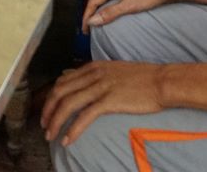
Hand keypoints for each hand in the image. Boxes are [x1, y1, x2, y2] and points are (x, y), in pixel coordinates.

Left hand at [41, 61, 163, 145]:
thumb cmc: (143, 78)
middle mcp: (93, 75)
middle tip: (44, 125)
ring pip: (68, 104)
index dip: (51, 97)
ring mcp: (100, 87)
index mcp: (93, 67)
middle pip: (60, 92)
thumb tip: (81, 82)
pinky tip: (68, 140)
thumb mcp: (115, 71)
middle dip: (47, 110)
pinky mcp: (109, 100)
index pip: (62, 81)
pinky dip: (73, 129)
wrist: (162, 81)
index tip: (48, 110)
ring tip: (51, 135)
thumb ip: (97, 76)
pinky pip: (84, 116)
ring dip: (56, 121)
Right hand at [81, 0, 175, 31]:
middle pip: (97, 0)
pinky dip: (107, 10)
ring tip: (96, 25)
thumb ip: (110, 13)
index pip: (93, 1)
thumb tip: (92, 20)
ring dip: (99, 12)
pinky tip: (108, 17)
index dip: (87, 15)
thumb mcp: (129, 5)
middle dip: (91, 14)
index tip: (85, 29)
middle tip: (88, 30)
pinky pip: (112, 1)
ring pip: (104, 1)